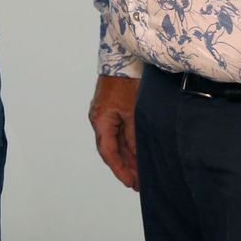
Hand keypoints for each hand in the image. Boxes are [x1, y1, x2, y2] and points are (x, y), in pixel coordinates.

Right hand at [88, 75, 140, 190]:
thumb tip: (138, 157)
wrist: (124, 56)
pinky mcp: (115, 107)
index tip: (131, 183)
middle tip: (138, 183)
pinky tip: (139, 150)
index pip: (108, 152)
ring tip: (141, 171)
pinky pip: (120, 131)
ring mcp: (107, 112)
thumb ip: (135, 136)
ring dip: (128, 156)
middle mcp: (100, 118)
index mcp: (100, 120)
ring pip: (117, 140)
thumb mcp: (133, 112)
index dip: (120, 169)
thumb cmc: (126, 81)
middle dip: (125, 166)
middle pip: (112, 148)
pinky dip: (129, 143)